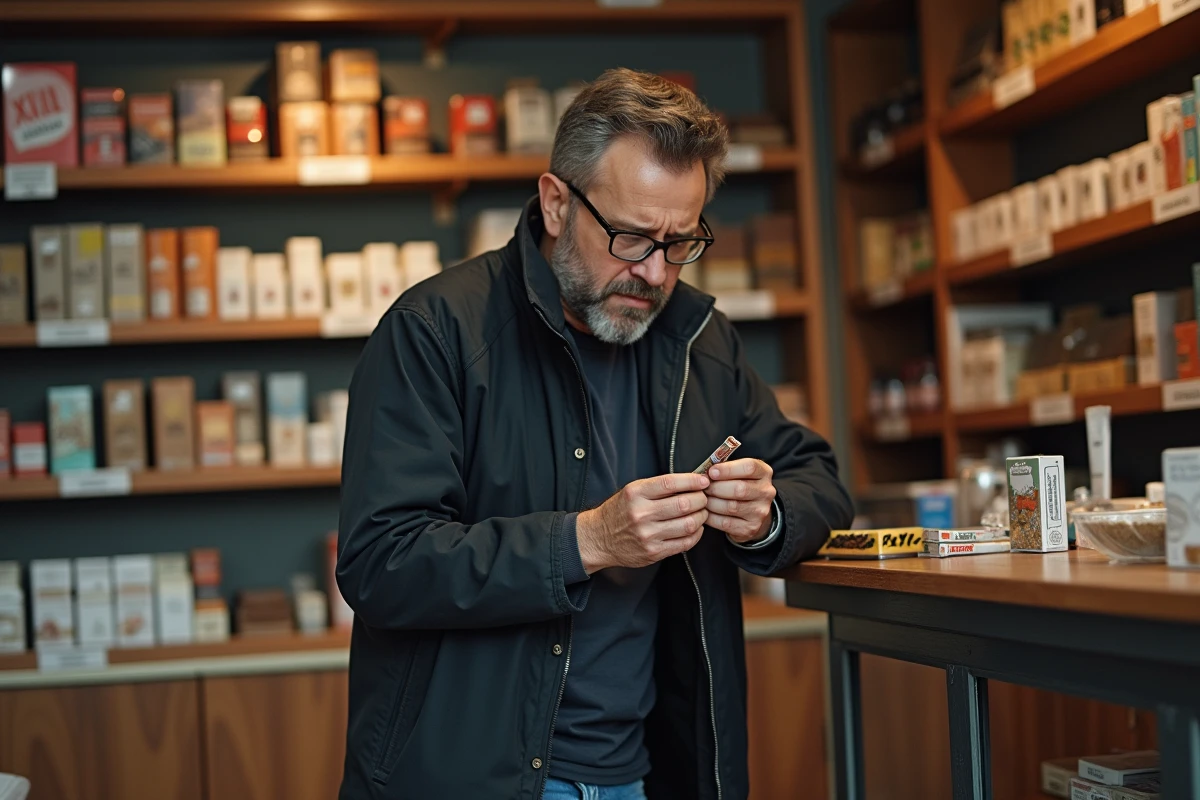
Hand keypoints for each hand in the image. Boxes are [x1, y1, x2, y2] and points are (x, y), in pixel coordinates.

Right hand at [576, 473, 710, 572]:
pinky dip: (696, 534)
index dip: (692, 481)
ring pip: (688, 524)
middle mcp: (641, 514)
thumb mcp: (632, 491)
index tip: (703, 480)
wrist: (598, 538)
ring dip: (701, 517)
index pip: (671, 483)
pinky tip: (695, 528)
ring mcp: (648, 535)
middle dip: (701, 499)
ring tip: (701, 513)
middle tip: (703, 498)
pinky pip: (684, 543)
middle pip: (684, 504)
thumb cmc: (619, 512)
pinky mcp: (654, 552)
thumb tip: (691, 482)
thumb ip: (659, 487)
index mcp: (636, 493)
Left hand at [704, 458, 775, 543]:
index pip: (749, 468)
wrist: (752, 512)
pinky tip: (705, 511)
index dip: (727, 469)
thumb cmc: (740, 485)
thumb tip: (704, 472)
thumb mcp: (739, 471)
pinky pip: (725, 523)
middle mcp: (765, 492)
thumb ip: (726, 467)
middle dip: (716, 488)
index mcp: (764, 473)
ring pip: (731, 507)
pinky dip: (711, 517)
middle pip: (739, 489)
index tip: (711, 472)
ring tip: (702, 499)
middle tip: (704, 488)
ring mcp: (759, 512)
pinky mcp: (750, 528)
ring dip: (711, 502)